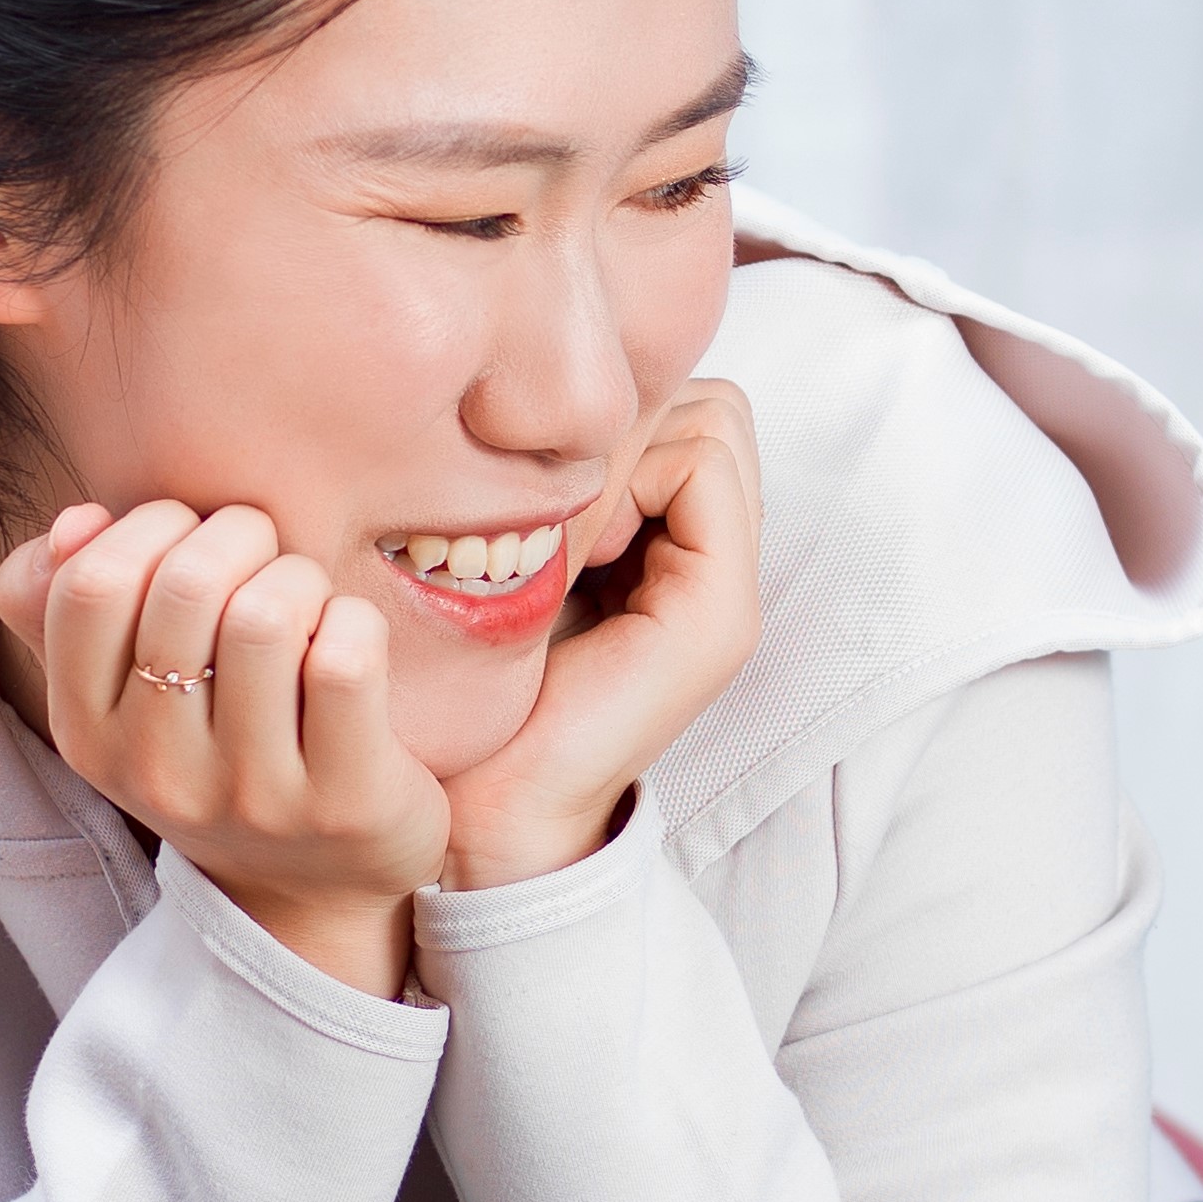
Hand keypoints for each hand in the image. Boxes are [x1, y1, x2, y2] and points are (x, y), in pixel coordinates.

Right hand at [0, 500, 445, 996]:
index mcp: (87, 732)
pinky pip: (345, 660)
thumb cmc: (216, 754)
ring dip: (299, 578)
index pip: (89, 587)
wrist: (313, 890)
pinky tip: (350, 641)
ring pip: (267, 617)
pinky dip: (354, 621)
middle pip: (187, 586)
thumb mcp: (124, 697)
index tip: (190, 532)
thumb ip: (73, 604)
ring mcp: (251, 795)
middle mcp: (156, 771)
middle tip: (264, 554)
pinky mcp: (343, 802)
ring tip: (307, 599)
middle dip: (239, 536)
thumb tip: (75, 521)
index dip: (150, 527)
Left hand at [436, 375, 764, 890]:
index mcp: (669, 549)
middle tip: (551, 499)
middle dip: (624, 420)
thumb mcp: (508, 556)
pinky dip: (634, 474)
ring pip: (712, 417)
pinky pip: (703, 463)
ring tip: (563, 524)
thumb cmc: (473, 689)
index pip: (681, 405)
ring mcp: (729, 587)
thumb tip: (534, 392)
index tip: (531, 485)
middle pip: (706, 402)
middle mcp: (717, 563)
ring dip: (625, 445)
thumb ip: (545, 486)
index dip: (608, 415)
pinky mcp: (721, 610)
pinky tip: (575, 543)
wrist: (484, 810)